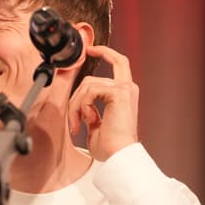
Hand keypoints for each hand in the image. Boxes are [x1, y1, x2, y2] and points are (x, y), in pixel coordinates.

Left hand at [67, 45, 138, 160]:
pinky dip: (81, 105)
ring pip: (87, 84)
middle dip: (88, 74)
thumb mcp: (95, 123)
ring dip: (76, 104)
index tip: (91, 49)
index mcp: (125, 94)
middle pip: (102, 70)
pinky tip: (87, 120)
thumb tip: (81, 102)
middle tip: (78, 100)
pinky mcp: (119, 93)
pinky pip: (89, 90)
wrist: (118, 155)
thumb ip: (91, 108)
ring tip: (78, 124)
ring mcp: (125, 89)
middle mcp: (128, 88)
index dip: (105, 52)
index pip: (119, 64)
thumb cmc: (109, 145)